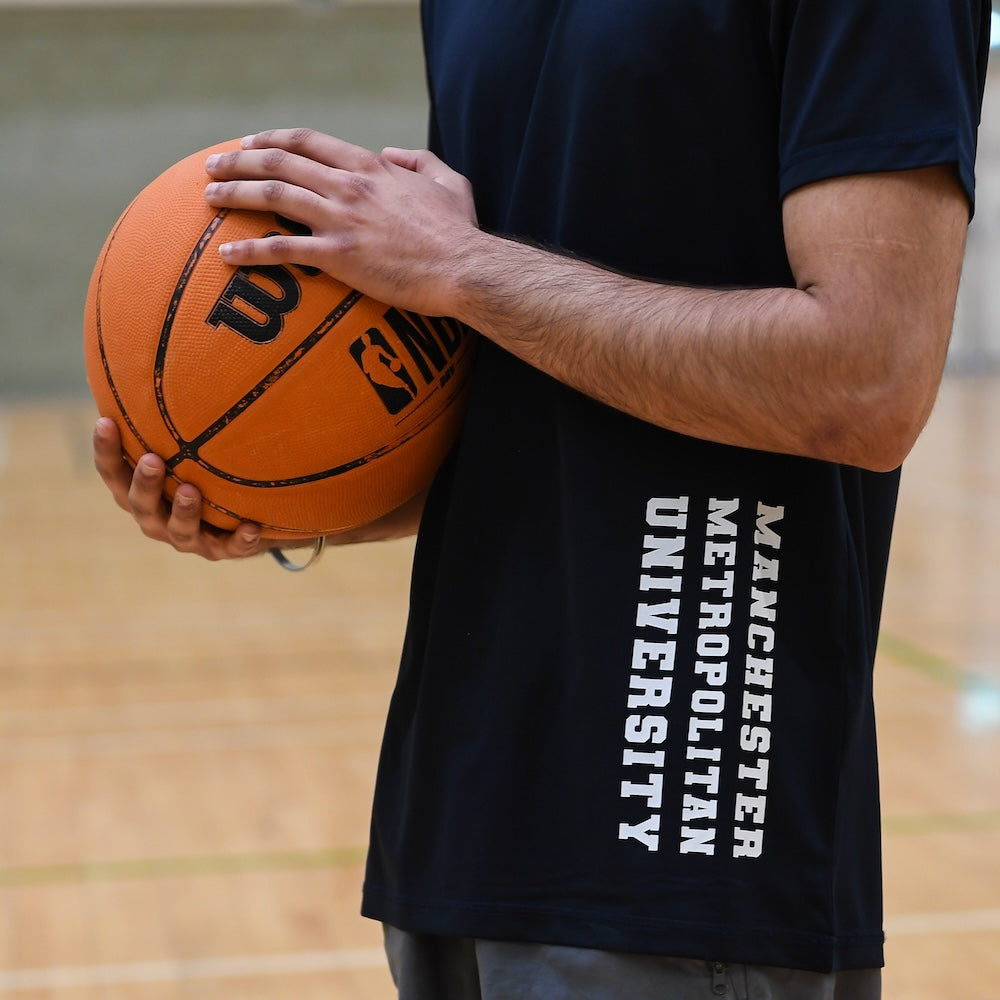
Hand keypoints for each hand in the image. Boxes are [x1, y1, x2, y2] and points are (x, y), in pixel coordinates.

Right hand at [93, 417, 265, 560]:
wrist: (237, 516)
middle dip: (146, 483)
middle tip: (154, 460)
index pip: (113, 472)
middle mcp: (156, 518)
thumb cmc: (197, 469)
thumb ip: (165, 415)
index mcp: (138, 491)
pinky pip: (230, 548)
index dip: (106, 450)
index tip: (105, 421)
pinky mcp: (221, 549)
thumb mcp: (179, 444)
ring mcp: (187, 538)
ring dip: (186, 512)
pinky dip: (240, 540)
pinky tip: (253, 526)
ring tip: (193, 490)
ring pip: (180, 531)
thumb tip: (154, 350)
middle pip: (140, 504)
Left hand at [203, 128, 478, 316]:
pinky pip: (282, 249)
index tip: (250, 143)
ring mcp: (340, 219)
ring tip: (208, 197)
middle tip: (212, 166)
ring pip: (273, 196)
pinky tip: (227, 254)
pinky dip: (250, 250)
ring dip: (234, 193)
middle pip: (279, 162)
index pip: (308, 142)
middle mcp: (348, 186)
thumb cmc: (459, 232)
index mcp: (370, 167)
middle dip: (239, 160)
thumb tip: (390, 153)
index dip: (273, 139)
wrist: (464, 268)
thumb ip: (417, 159)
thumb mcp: (449, 181)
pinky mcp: (338, 256)